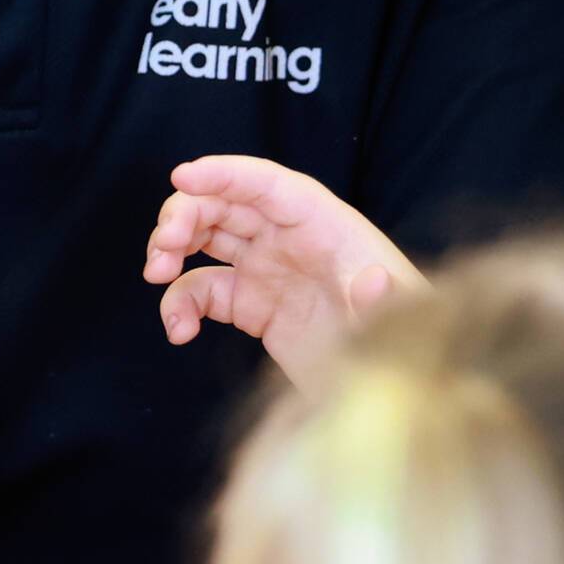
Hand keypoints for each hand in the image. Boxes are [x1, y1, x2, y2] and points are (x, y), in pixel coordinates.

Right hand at [144, 155, 418, 385]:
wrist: (391, 390)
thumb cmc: (407, 342)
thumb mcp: (401, 321)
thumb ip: (387, 302)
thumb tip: (373, 281)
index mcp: (326, 226)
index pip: (270, 185)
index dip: (226, 173)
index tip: (183, 176)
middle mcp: (292, 240)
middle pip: (227, 204)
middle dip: (186, 214)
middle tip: (163, 248)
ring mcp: (269, 271)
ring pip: (207, 239)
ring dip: (172, 247)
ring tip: (156, 273)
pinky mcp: (253, 307)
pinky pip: (204, 292)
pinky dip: (181, 305)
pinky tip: (179, 330)